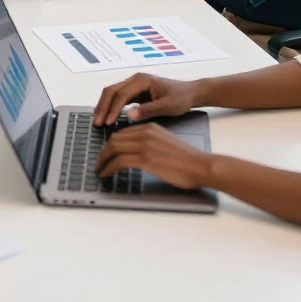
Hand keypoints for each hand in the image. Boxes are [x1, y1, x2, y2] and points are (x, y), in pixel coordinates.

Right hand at [93, 72, 201, 125]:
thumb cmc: (181, 98)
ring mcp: (134, 85)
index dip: (112, 109)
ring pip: (112, 93)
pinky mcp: (135, 92)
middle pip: (111, 91)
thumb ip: (148, 110)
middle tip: (97, 123)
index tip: (107, 123)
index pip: (121, 94)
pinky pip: (118, 98)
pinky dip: (110, 107)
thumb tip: (128, 115)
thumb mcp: (167, 106)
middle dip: (103, 106)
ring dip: (104, 106)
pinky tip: (108, 117)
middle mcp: (135, 80)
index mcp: (142, 80)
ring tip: (98, 121)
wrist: (190, 93)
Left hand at [96, 121, 210, 188]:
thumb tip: (137, 153)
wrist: (201, 166)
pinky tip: (106, 174)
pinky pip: (119, 161)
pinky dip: (108, 168)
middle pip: (115, 138)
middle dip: (103, 151)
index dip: (111, 144)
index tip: (106, 153)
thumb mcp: (165, 143)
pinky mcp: (145, 158)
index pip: (123, 132)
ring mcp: (144, 144)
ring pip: (114, 148)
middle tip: (99, 162)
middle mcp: (145, 132)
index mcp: (150, 127)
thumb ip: (151, 143)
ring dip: (103, 160)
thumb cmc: (188, 160)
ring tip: (100, 169)